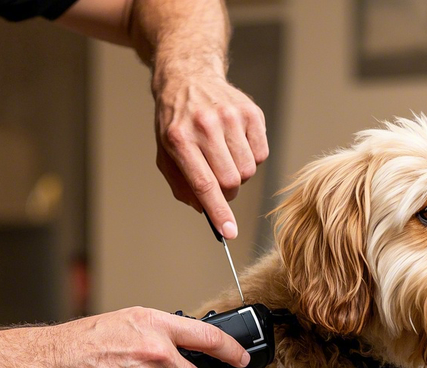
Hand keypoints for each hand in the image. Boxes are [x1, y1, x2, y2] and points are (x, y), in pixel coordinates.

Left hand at [153, 70, 268, 238]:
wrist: (189, 76)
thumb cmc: (177, 121)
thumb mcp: (165, 152)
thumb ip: (181, 185)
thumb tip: (204, 210)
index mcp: (179, 139)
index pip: (204, 184)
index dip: (218, 212)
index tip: (229, 232)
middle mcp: (205, 125)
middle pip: (231, 182)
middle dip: (227, 193)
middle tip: (218, 183)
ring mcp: (231, 116)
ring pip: (248, 171)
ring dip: (238, 174)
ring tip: (225, 157)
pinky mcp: (251, 112)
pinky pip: (261, 155)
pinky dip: (251, 158)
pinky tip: (236, 144)